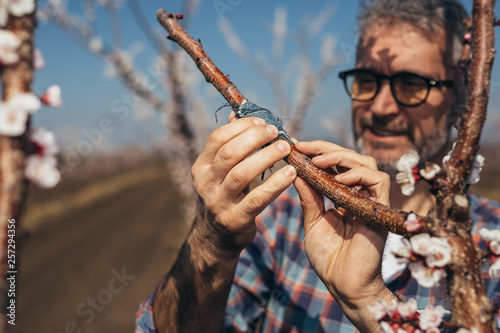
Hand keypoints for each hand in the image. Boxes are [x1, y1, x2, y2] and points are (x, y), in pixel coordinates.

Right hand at [191, 116, 295, 252]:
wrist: (215, 238)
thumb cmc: (223, 196)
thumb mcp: (218, 173)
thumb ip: (228, 146)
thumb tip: (238, 114)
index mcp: (201, 167)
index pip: (217, 139)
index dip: (241, 127)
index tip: (262, 122)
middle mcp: (206, 184)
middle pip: (230, 153)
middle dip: (255, 138)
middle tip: (276, 133)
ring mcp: (218, 203)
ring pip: (242, 174)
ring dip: (267, 157)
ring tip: (286, 148)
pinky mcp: (235, 220)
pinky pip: (257, 199)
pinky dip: (276, 184)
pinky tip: (291, 173)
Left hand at [294, 141, 390, 309]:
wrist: (343, 285)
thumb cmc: (328, 258)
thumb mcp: (313, 222)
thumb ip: (309, 198)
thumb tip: (295, 172)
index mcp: (342, 196)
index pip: (335, 165)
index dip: (318, 152)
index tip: (296, 146)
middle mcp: (358, 195)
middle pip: (351, 158)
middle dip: (326, 148)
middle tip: (304, 147)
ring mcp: (370, 202)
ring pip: (366, 163)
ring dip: (341, 156)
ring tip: (318, 160)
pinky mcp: (380, 210)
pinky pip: (379, 181)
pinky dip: (359, 174)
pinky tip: (339, 178)